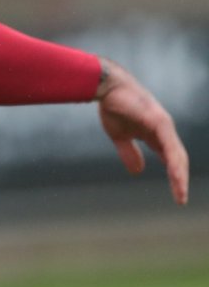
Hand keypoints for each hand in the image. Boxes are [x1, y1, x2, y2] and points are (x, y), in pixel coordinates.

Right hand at [96, 58, 189, 204]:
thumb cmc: (113, 106)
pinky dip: (173, 162)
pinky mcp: (158, 121)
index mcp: (156, 134)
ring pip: (177, 154)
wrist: (107, 87)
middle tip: (181, 199)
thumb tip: (138, 171)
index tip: (177, 194)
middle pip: (178, 158)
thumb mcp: (119, 136)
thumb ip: (129, 153)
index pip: (170, 158)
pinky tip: (175, 175)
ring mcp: (164, 125)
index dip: (174, 175)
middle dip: (180, 180)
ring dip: (179, 175)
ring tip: (180, 192)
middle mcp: (165, 130)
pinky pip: (169, 146)